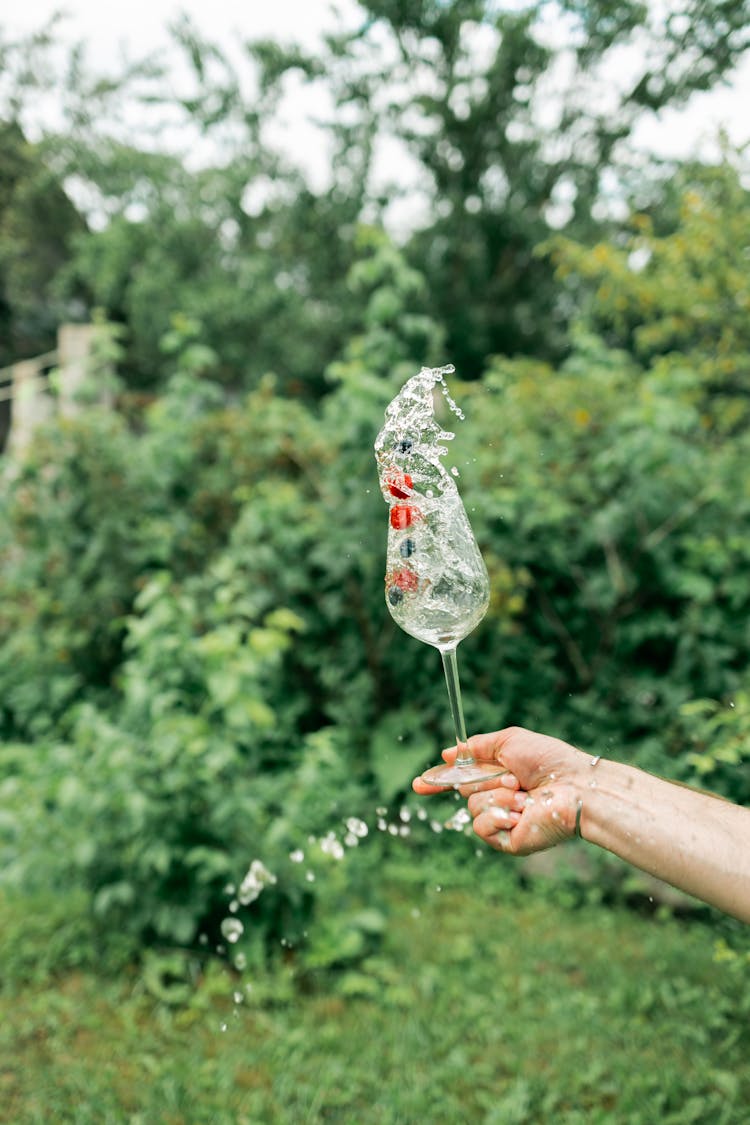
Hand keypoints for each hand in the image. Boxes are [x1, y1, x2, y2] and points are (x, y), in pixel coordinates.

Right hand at [412, 726, 590, 855]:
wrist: (575, 787)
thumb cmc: (550, 761)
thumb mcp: (508, 741)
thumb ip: (476, 747)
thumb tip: (447, 753)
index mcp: (498, 777)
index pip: (461, 781)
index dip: (438, 783)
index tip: (418, 785)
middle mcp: (498, 800)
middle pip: (464, 789)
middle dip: (484, 779)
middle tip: (515, 778)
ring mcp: (502, 822)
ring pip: (472, 806)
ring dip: (497, 796)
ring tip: (524, 795)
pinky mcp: (507, 841)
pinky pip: (481, 827)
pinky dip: (499, 815)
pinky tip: (521, 814)